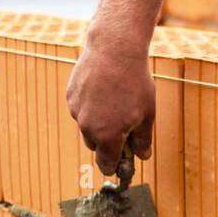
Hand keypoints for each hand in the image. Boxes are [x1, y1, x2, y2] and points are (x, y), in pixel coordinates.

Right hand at [66, 31, 155, 175]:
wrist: (115, 50)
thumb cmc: (135, 83)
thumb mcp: (147, 114)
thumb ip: (142, 140)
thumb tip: (142, 157)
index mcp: (107, 136)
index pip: (106, 163)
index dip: (114, 166)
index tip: (118, 166)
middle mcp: (87, 127)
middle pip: (95, 145)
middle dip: (107, 142)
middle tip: (123, 127)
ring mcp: (76, 110)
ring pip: (86, 126)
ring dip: (98, 122)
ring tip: (115, 101)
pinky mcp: (70, 95)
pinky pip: (80, 108)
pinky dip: (90, 105)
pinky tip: (103, 89)